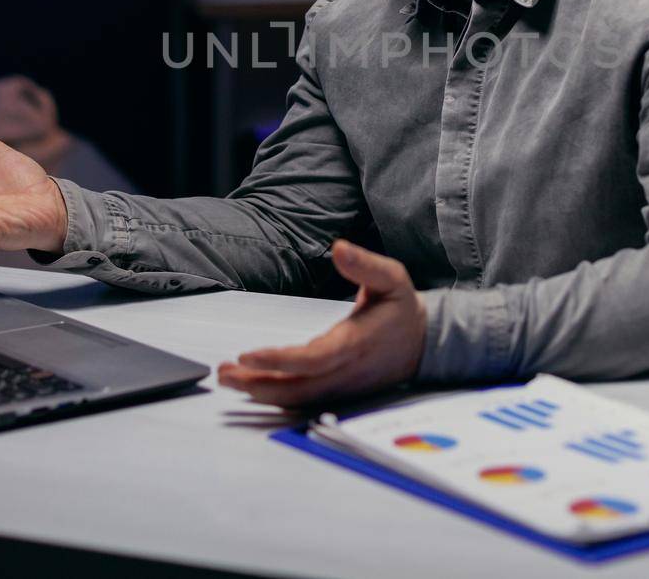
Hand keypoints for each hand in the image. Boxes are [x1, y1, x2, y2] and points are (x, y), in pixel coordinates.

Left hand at [218, 239, 425, 407]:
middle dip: (257, 383)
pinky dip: (273, 396)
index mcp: (356, 343)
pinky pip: (301, 400)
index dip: (279, 360)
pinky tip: (250, 385)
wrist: (425, 344)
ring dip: (259, 391)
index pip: (314, 359)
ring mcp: (341, 388)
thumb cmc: (402, 309)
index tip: (247, 354)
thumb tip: (339, 248)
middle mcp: (346, 372)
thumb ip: (365, 264)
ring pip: (295, 398)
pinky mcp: (336, 394)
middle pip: (297, 387)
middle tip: (224, 373)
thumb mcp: (392, 278)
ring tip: (228, 378)